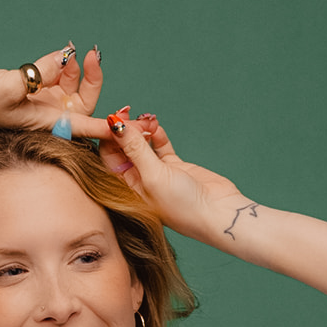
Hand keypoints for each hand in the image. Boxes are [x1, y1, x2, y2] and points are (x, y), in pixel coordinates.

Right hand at [0, 44, 113, 136]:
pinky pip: (51, 77)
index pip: (90, 126)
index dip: (114, 126)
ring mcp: (36, 102)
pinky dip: (59, 65)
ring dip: (75, 69)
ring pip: (68, 86)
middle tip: (94, 55)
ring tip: (74, 51)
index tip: (136, 124)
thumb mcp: (10, 86)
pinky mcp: (26, 90)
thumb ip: (40, 73)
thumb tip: (66, 57)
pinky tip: (61, 53)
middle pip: (85, 101)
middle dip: (93, 79)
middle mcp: (47, 114)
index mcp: (48, 122)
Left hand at [102, 112, 251, 243]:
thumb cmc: (182, 206)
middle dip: (125, 129)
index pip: (108, 156)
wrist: (218, 213)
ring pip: (141, 144)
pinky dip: (157, 134)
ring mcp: (156, 172)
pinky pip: (159, 146)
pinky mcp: (174, 166)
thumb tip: (115, 125)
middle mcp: (137, 179)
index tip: (114, 119)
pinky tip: (156, 126)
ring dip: (141, 129)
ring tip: (147, 119)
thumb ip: (135, 149)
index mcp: (126, 187)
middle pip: (123, 148)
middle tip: (130, 113)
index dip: (109, 137)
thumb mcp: (153, 176)